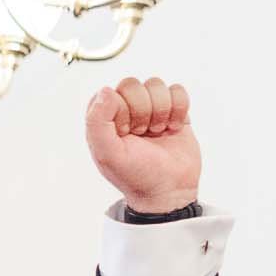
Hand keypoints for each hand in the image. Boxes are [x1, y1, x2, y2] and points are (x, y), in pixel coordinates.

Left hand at [85, 77, 200, 214]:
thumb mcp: (107, 155)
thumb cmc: (135, 175)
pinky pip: (178, 91)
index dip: (121, 113)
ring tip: (158, 133)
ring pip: (156, 85)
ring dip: (161, 112)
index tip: (125, 135)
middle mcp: (126, 108)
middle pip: (133, 84)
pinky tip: (173, 129)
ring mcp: (150, 108)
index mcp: (104, 118)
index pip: (110, 93)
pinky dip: (179, 111)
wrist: (168, 191)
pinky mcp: (173, 109)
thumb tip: (106, 91)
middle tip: (143, 135)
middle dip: (142, 112)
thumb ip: (97, 122)